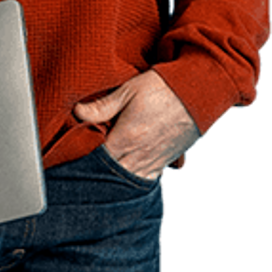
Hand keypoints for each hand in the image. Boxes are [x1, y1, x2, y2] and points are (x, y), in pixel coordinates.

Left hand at [73, 71, 199, 179]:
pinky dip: (131, 180)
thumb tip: (76, 112)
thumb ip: (102, 106)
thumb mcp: (130, 90)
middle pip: (108, 175)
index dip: (81, 160)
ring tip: (100, 173)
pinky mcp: (164, 163)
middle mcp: (139, 156)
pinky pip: (143, 181)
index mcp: (126, 139)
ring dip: (113, 178)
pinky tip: (122, 174)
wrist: (200, 92)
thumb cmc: (164, 87)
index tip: (71, 156)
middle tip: (81, 168)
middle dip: (94, 172)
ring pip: (125, 183)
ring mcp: (153, 163)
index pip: (95, 160)